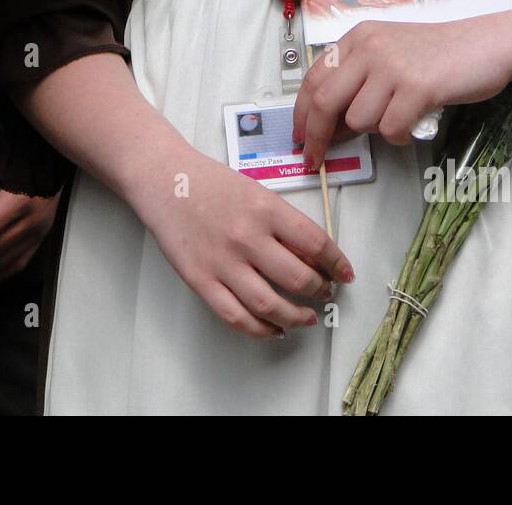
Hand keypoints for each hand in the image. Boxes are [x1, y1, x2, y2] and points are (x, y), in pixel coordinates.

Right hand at [131, 151, 353, 338]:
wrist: (166, 181)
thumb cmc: (212, 184)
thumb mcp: (257, 192)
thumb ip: (284, 223)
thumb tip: (314, 258)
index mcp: (266, 209)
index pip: (316, 244)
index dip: (338, 264)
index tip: (345, 274)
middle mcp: (247, 237)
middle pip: (299, 279)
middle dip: (320, 292)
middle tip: (325, 293)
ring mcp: (223, 262)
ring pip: (271, 305)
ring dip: (296, 317)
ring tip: (306, 317)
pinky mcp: (201, 280)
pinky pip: (236, 316)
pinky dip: (260, 329)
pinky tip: (273, 328)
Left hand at [294, 13, 511, 168]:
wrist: (488, 44)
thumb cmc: (438, 55)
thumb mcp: (388, 54)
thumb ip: (357, 82)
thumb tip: (329, 126)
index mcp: (358, 37)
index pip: (313, 79)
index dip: (300, 114)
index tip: (300, 137)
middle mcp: (370, 47)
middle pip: (324, 102)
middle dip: (317, 136)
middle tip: (316, 159)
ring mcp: (393, 66)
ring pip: (359, 119)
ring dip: (374, 130)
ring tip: (397, 117)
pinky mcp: (417, 87)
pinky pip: (390, 129)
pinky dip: (399, 136)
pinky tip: (412, 125)